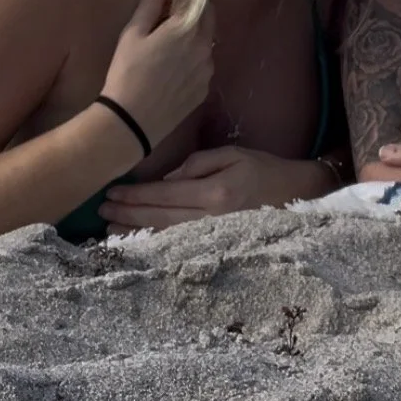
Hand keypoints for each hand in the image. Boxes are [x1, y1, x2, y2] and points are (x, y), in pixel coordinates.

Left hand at [99, 147, 329, 231]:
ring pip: (167, 237)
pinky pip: (181, 246)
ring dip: (136, 234)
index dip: (136, 195)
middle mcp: (213, 218)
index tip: (112, 192)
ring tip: (110, 231)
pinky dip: (157, 245)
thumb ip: (198, 163)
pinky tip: (140, 244)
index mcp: (216, 192)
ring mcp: (216, 236)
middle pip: (160, 219)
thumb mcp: (234, 154)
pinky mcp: (218, 246)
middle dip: (128, 215)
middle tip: (101, 213)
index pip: (164, 194)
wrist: (299, 196)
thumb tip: (166, 180)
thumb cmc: (265, 170)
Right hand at [100, 0, 215, 151]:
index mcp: (188, 29)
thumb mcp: (133, 34)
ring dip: (194, 39)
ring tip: (169, 49)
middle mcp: (205, 47)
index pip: (200, 0)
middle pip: (208, 21)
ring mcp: (207, 71)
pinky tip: (172, 71)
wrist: (131, 121)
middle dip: (194, 15)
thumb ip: (150, 3)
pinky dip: (193, 62)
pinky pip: (203, 66)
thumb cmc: (127, 73)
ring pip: (206, 45)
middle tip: (169, 20)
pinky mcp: (204, 90)